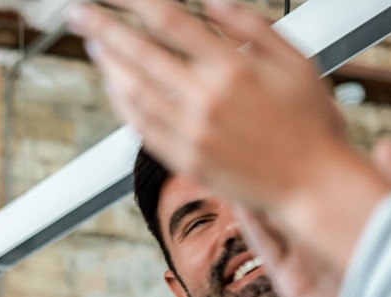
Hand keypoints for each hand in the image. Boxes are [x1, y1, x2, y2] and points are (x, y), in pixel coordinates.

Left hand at [70, 0, 390, 267]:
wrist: (312, 184)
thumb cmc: (309, 120)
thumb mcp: (295, 59)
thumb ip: (250, 25)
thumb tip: (210, 1)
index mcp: (233, 68)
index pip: (170, 21)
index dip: (135, 2)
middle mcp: (205, 99)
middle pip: (139, 53)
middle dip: (103, 28)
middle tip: (77, 12)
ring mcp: (190, 132)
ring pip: (133, 91)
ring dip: (108, 64)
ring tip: (94, 44)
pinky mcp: (183, 160)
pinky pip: (140, 126)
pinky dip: (122, 102)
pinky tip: (114, 85)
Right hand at [233, 140, 390, 296]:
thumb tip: (383, 145)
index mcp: (350, 221)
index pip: (320, 184)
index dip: (303, 161)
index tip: (288, 133)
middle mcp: (323, 237)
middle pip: (291, 199)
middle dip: (272, 174)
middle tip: (252, 143)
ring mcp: (304, 259)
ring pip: (272, 219)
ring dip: (254, 194)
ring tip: (235, 162)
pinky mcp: (289, 281)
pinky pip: (265, 246)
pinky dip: (251, 223)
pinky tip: (240, 197)